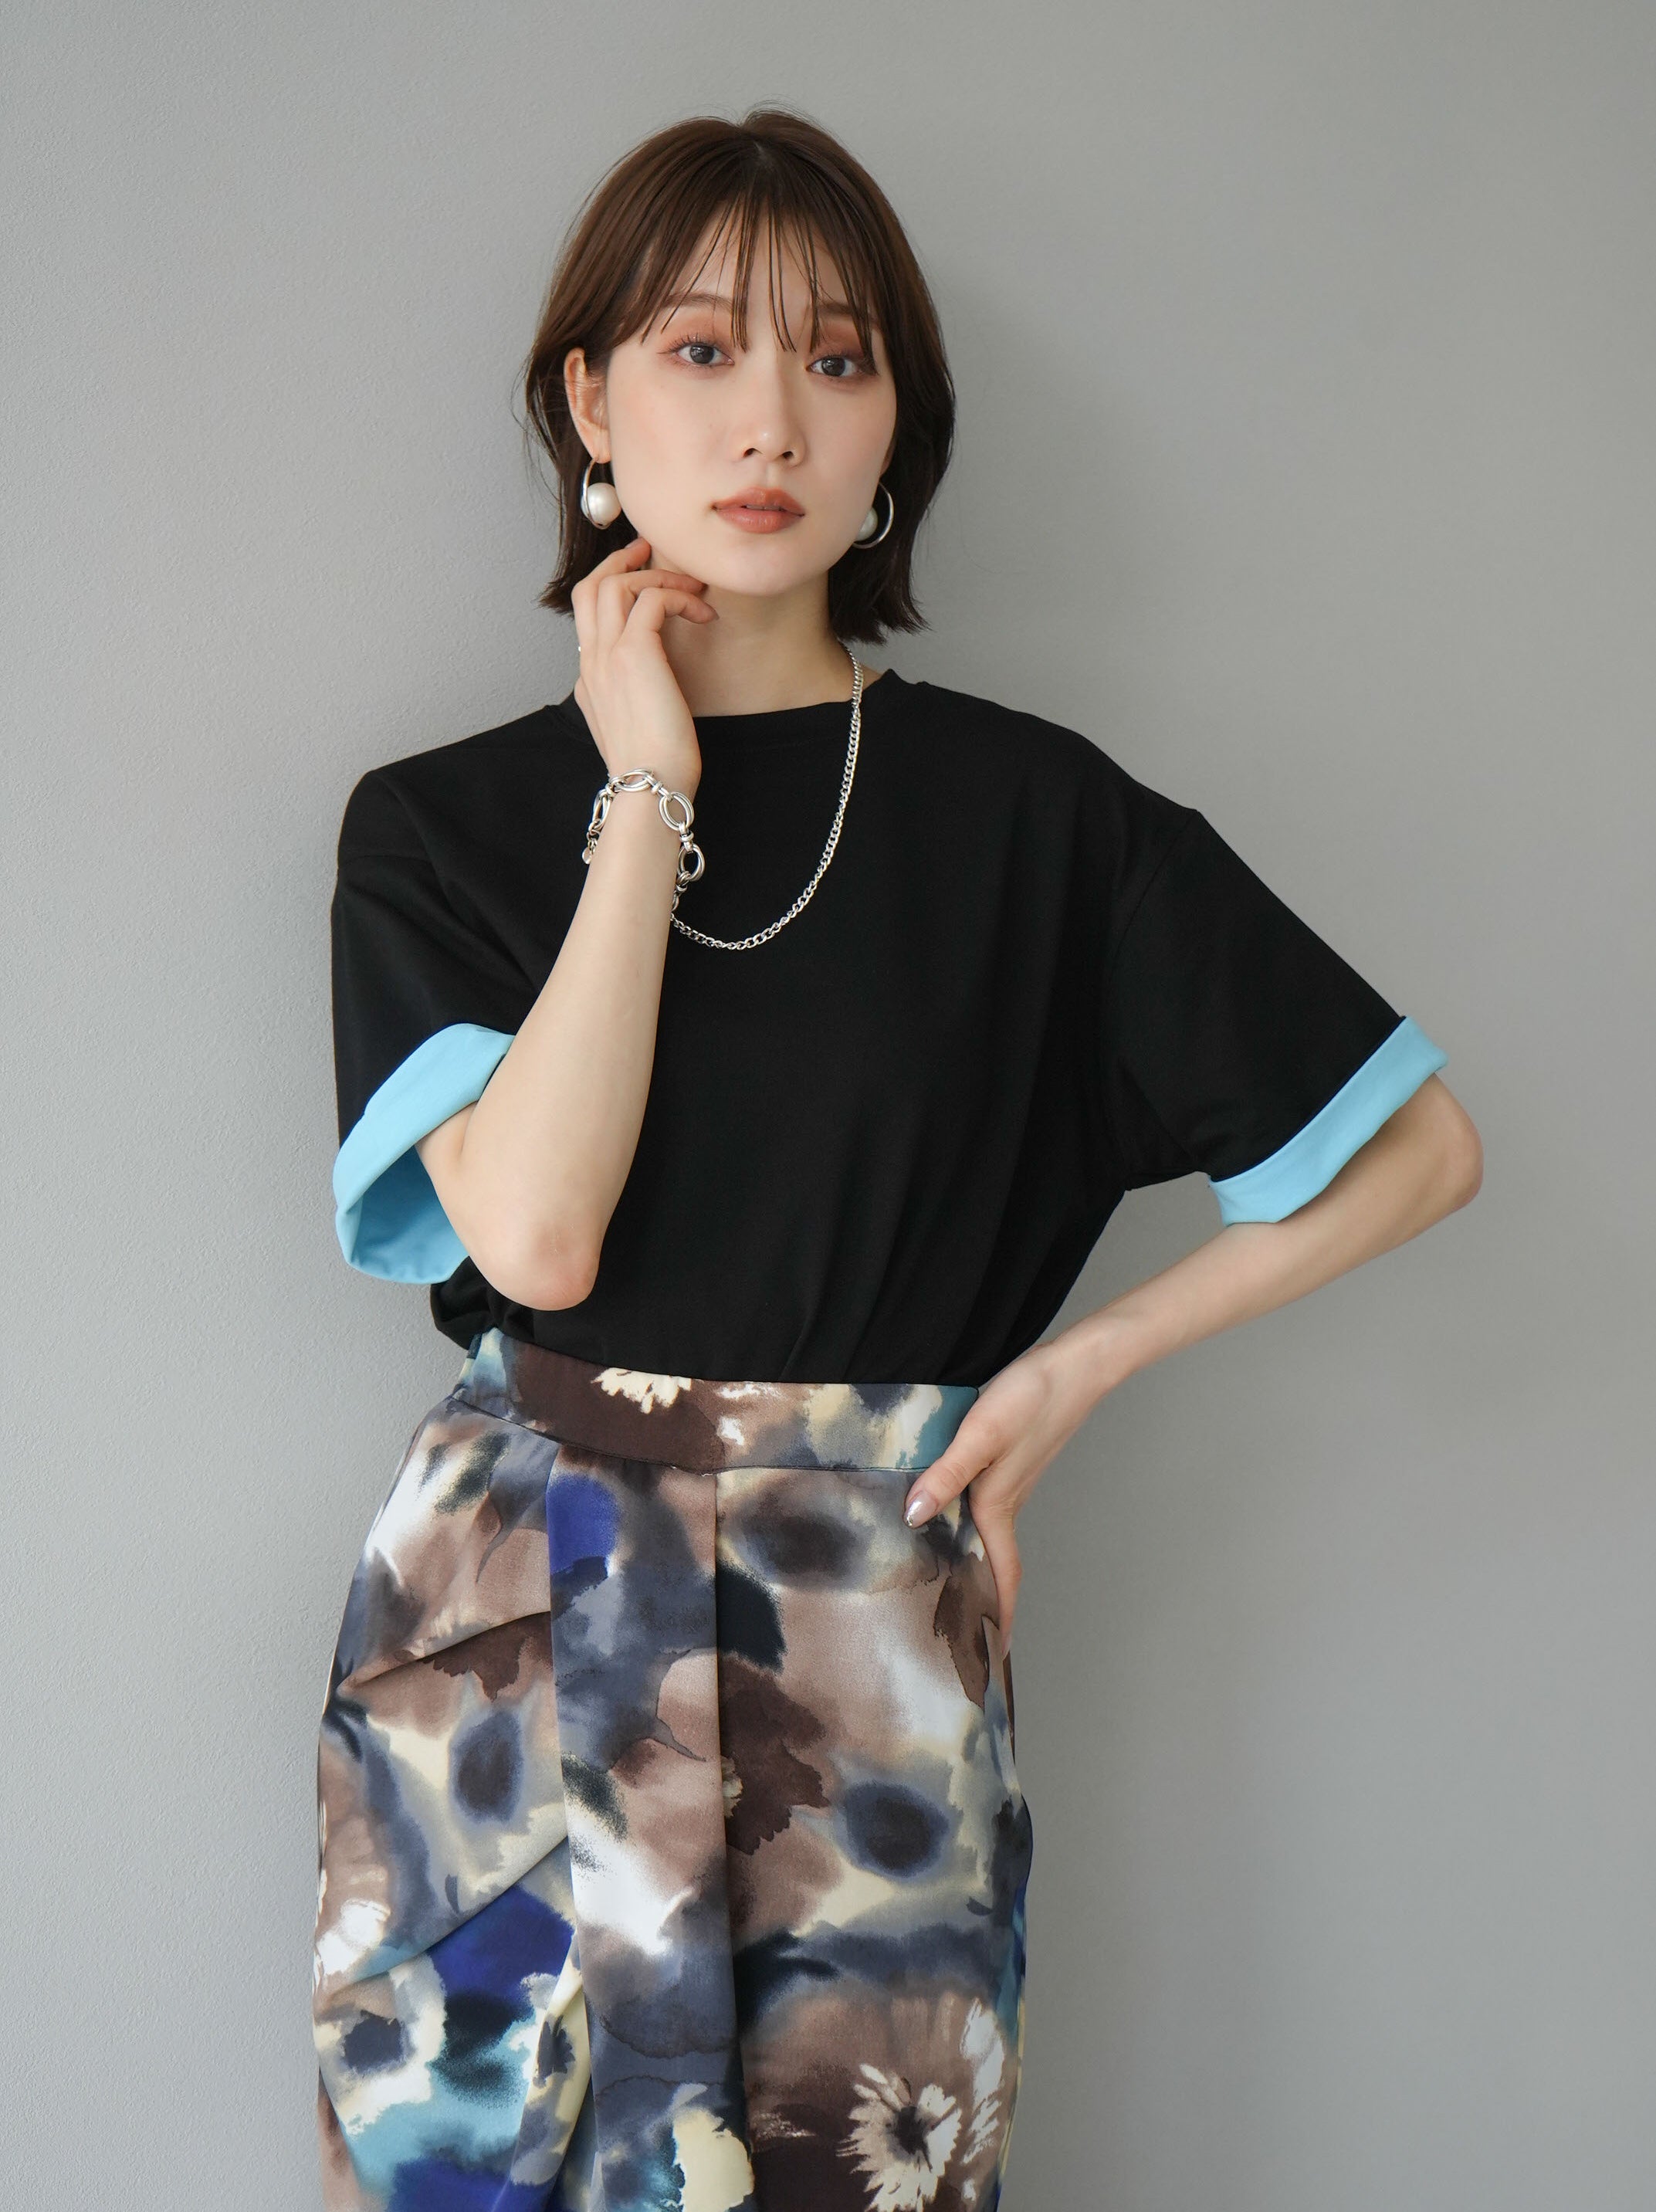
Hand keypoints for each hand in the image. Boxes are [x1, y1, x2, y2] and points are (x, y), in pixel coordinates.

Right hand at [570, 535, 716, 795]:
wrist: (650, 785)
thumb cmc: (654, 765)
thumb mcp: (636, 724)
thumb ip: (632, 695)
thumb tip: (649, 679)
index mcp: (589, 678)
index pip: (589, 614)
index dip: (614, 587)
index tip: (642, 577)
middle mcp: (590, 661)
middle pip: (589, 587)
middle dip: (620, 561)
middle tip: (651, 550)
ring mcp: (606, 655)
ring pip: (615, 584)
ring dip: (658, 576)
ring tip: (692, 587)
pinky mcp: (633, 653)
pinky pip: (651, 598)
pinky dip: (679, 596)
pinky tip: (703, 614)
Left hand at [900, 1339, 1098, 1654]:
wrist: (1076, 1365)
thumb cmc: (1032, 1398)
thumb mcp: (981, 1434)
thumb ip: (946, 1473)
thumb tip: (912, 1516)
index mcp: (998, 1505)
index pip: (1001, 1576)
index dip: (997, 1617)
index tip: (992, 1657)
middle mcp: (1006, 1501)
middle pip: (993, 1564)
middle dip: (979, 1600)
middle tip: (957, 1633)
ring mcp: (1010, 1482)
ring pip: (988, 1536)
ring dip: (972, 1563)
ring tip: (945, 1583)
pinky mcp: (1009, 1461)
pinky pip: (986, 1509)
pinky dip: (968, 1526)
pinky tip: (944, 1513)